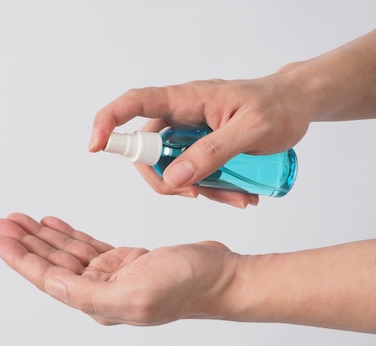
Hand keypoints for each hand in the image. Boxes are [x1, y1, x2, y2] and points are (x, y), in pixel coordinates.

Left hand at [0, 213, 237, 324]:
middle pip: (52, 264)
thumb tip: (50, 284)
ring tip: (20, 219)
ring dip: (42, 236)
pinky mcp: (124, 261)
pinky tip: (52, 224)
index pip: (48, 279)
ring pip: (66, 252)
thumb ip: (88, 293)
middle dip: (25, 242)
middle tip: (2, 222)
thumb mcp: (136, 293)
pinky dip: (67, 234)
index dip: (20, 259)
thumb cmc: (188, 286)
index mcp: (98, 302)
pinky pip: (86, 245)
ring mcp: (112, 275)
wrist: (221, 275)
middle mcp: (100, 290)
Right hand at [89, 74, 314, 207]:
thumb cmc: (278, 107)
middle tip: (197, 195)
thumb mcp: (252, 130)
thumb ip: (213, 152)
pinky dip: (208, 188)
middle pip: (147, 150)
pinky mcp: (200, 146)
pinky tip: (238, 195)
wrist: (297, 105)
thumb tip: (174, 176)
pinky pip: (190, 172)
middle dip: (166, 179)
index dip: (108, 122)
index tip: (96, 146)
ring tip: (235, 198)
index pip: (134, 103)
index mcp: (185, 99)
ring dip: (195, 188)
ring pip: (171, 167)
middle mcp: (180, 115)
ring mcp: (188, 132)